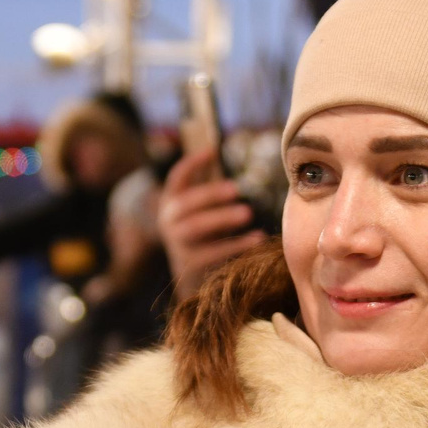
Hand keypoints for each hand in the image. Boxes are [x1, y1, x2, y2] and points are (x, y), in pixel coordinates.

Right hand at [158, 148, 264, 291]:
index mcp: (171, 203)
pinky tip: (258, 238)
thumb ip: (211, 190)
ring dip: (222, 218)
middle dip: (210, 194)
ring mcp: (177, 244)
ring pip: (196, 228)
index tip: (212, 151)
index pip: (176, 178)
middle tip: (237, 188)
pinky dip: (237, 246)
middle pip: (186, 204)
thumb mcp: (202, 211)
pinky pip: (214, 253)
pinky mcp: (191, 264)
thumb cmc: (204, 234)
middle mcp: (169, 222)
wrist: (190, 277)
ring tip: (248, 213)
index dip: (192, 164)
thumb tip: (226, 157)